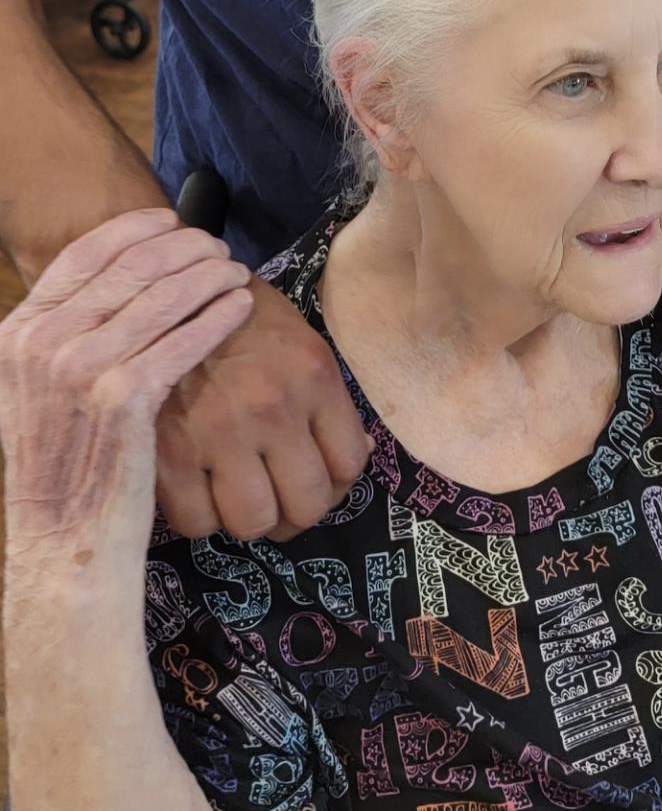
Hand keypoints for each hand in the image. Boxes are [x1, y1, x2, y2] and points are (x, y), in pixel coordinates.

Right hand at [0, 210, 252, 557]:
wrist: (63, 544)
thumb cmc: (61, 472)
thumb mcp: (34, 394)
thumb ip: (57, 341)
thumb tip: (102, 290)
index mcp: (16, 334)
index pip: (80, 256)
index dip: (132, 231)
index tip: (170, 220)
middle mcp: (40, 343)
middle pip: (126, 268)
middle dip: (180, 248)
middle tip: (215, 246)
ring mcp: (79, 369)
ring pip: (160, 297)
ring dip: (205, 276)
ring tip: (234, 272)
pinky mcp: (122, 398)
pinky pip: (182, 339)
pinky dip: (215, 316)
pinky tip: (239, 306)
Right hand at [156, 270, 372, 541]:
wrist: (156, 288)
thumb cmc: (231, 308)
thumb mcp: (295, 337)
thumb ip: (325, 397)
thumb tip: (356, 455)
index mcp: (314, 376)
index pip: (349, 464)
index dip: (335, 483)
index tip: (314, 477)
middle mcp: (274, 409)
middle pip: (306, 506)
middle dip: (294, 509)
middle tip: (276, 494)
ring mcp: (219, 433)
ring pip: (253, 522)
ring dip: (249, 516)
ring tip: (236, 494)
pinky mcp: (168, 452)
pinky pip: (196, 522)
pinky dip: (200, 516)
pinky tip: (197, 490)